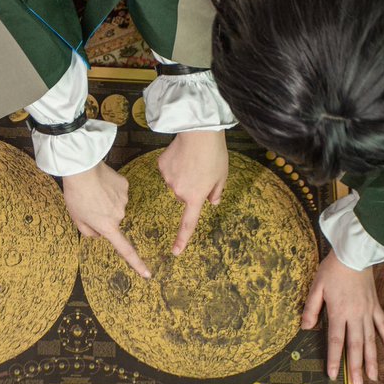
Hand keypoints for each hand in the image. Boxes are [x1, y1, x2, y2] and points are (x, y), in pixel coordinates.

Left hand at [62, 161, 149, 277]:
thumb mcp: (76, 218)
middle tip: (87, 204)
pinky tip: (101, 182)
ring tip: (92, 191)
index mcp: (107, 226)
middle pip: (113, 220)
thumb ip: (88, 232)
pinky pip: (118, 191)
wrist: (82, 169)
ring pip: (115, 205)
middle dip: (102, 216)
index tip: (148, 274)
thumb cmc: (76, 195)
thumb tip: (98, 234)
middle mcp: (119, 215)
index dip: (137, 264)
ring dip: (106, 201)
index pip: (125, 250)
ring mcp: (124, 200)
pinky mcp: (125, 186)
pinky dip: (110, 189)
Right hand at [156, 131, 228, 254]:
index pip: (189, 223)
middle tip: (201, 171)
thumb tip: (212, 202)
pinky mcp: (161, 166)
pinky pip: (167, 170)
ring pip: (174, 183)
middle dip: (190, 188)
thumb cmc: (214, 155)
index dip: (182, 239)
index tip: (176, 252)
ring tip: (192, 160)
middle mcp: (179, 191)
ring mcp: (168, 179)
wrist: (198, 132)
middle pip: (182, 196)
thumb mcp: (222, 176)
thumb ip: (217, 192)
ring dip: (182, 176)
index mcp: (195, 197)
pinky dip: (173, 165)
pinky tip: (181, 154)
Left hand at [301, 250, 383, 383]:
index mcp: (339, 312)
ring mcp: (368, 311)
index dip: (334, 359)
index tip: (333, 376)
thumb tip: (305, 328)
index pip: (335, 340)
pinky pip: (383, 324)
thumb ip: (311, 308)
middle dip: (356, 367)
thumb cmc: (333, 269)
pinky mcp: (375, 305)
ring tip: (373, 377)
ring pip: (371, 340)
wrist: (355, 252)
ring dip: (372, 359)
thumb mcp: (316, 286)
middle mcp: (355, 315)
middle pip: (355, 345)